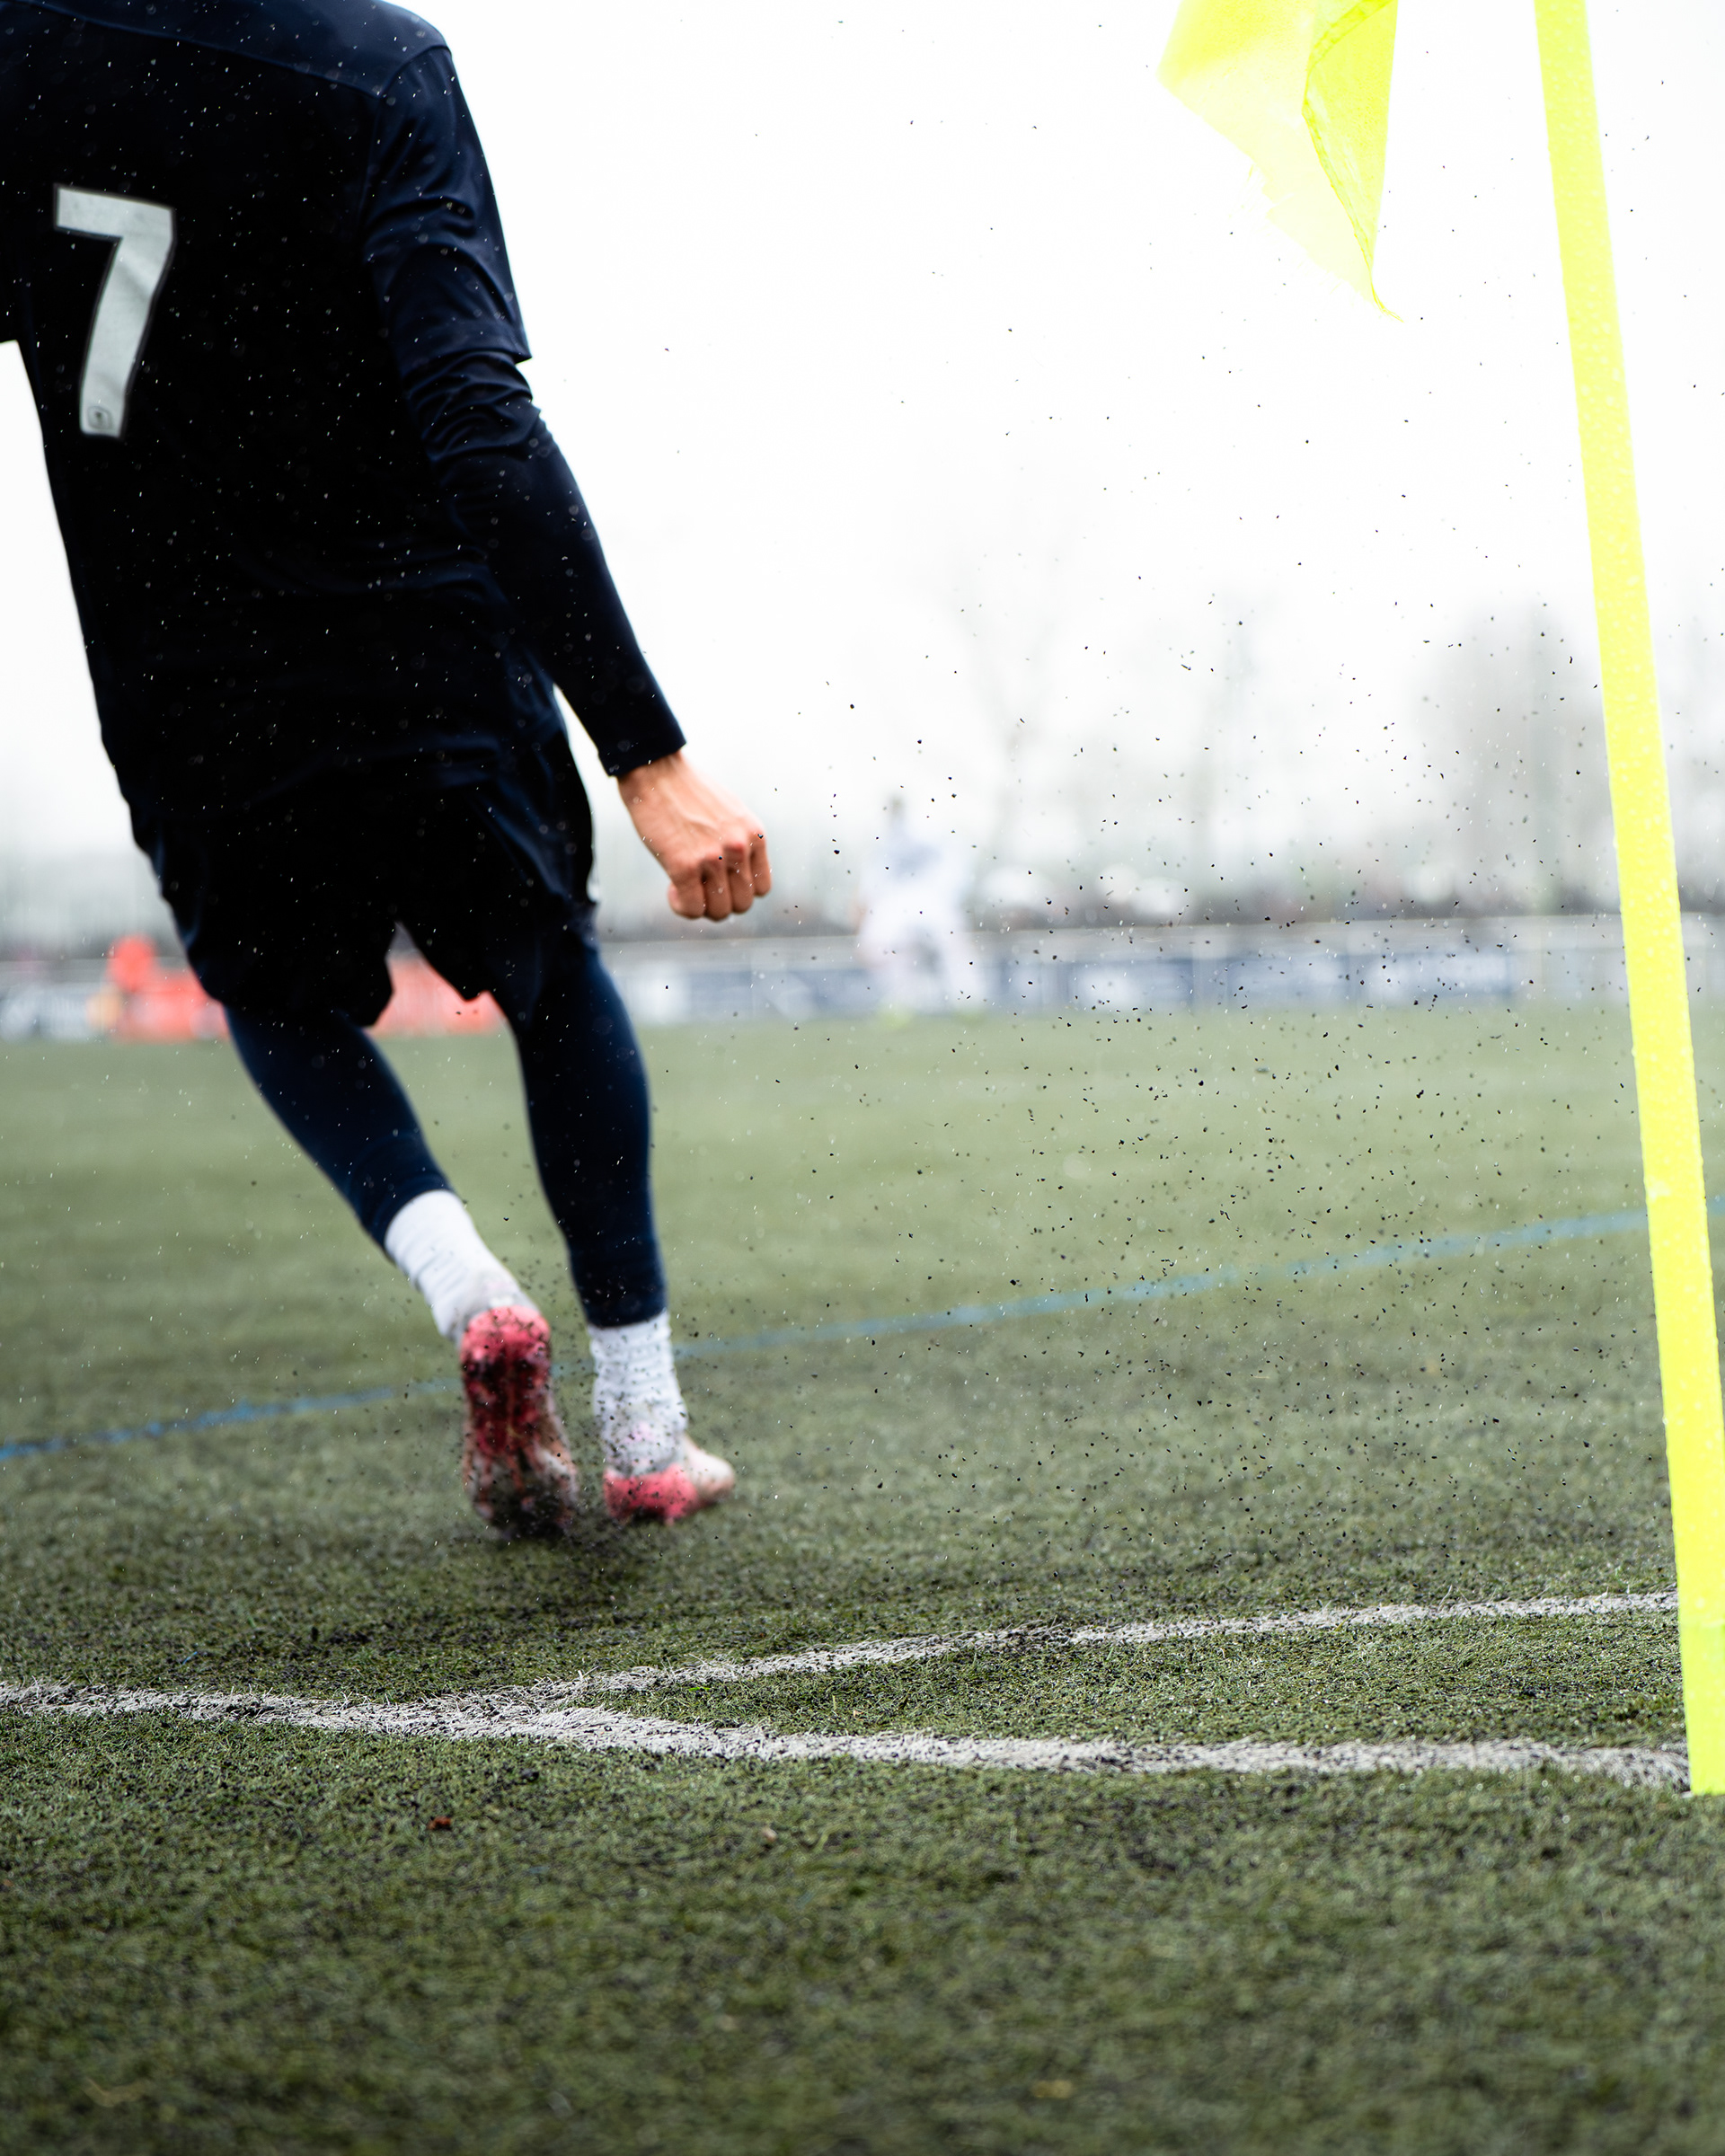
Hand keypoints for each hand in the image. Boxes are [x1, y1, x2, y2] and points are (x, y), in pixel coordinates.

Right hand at [617, 751, 771, 920]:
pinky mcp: (684, 865)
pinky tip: (671, 888)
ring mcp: (713, 858)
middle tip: (698, 888)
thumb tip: (734, 877)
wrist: (656, 769)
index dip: (738, 891)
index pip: (761, 889)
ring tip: (683, 887)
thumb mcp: (730, 814)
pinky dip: (681, 906)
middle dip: (719, 903)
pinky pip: (692, 909)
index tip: (718, 882)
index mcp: (754, 835)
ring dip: (700, 907)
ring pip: (719, 912)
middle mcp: (739, 848)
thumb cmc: (687, 791)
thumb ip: (738, 842)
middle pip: (741, 904)